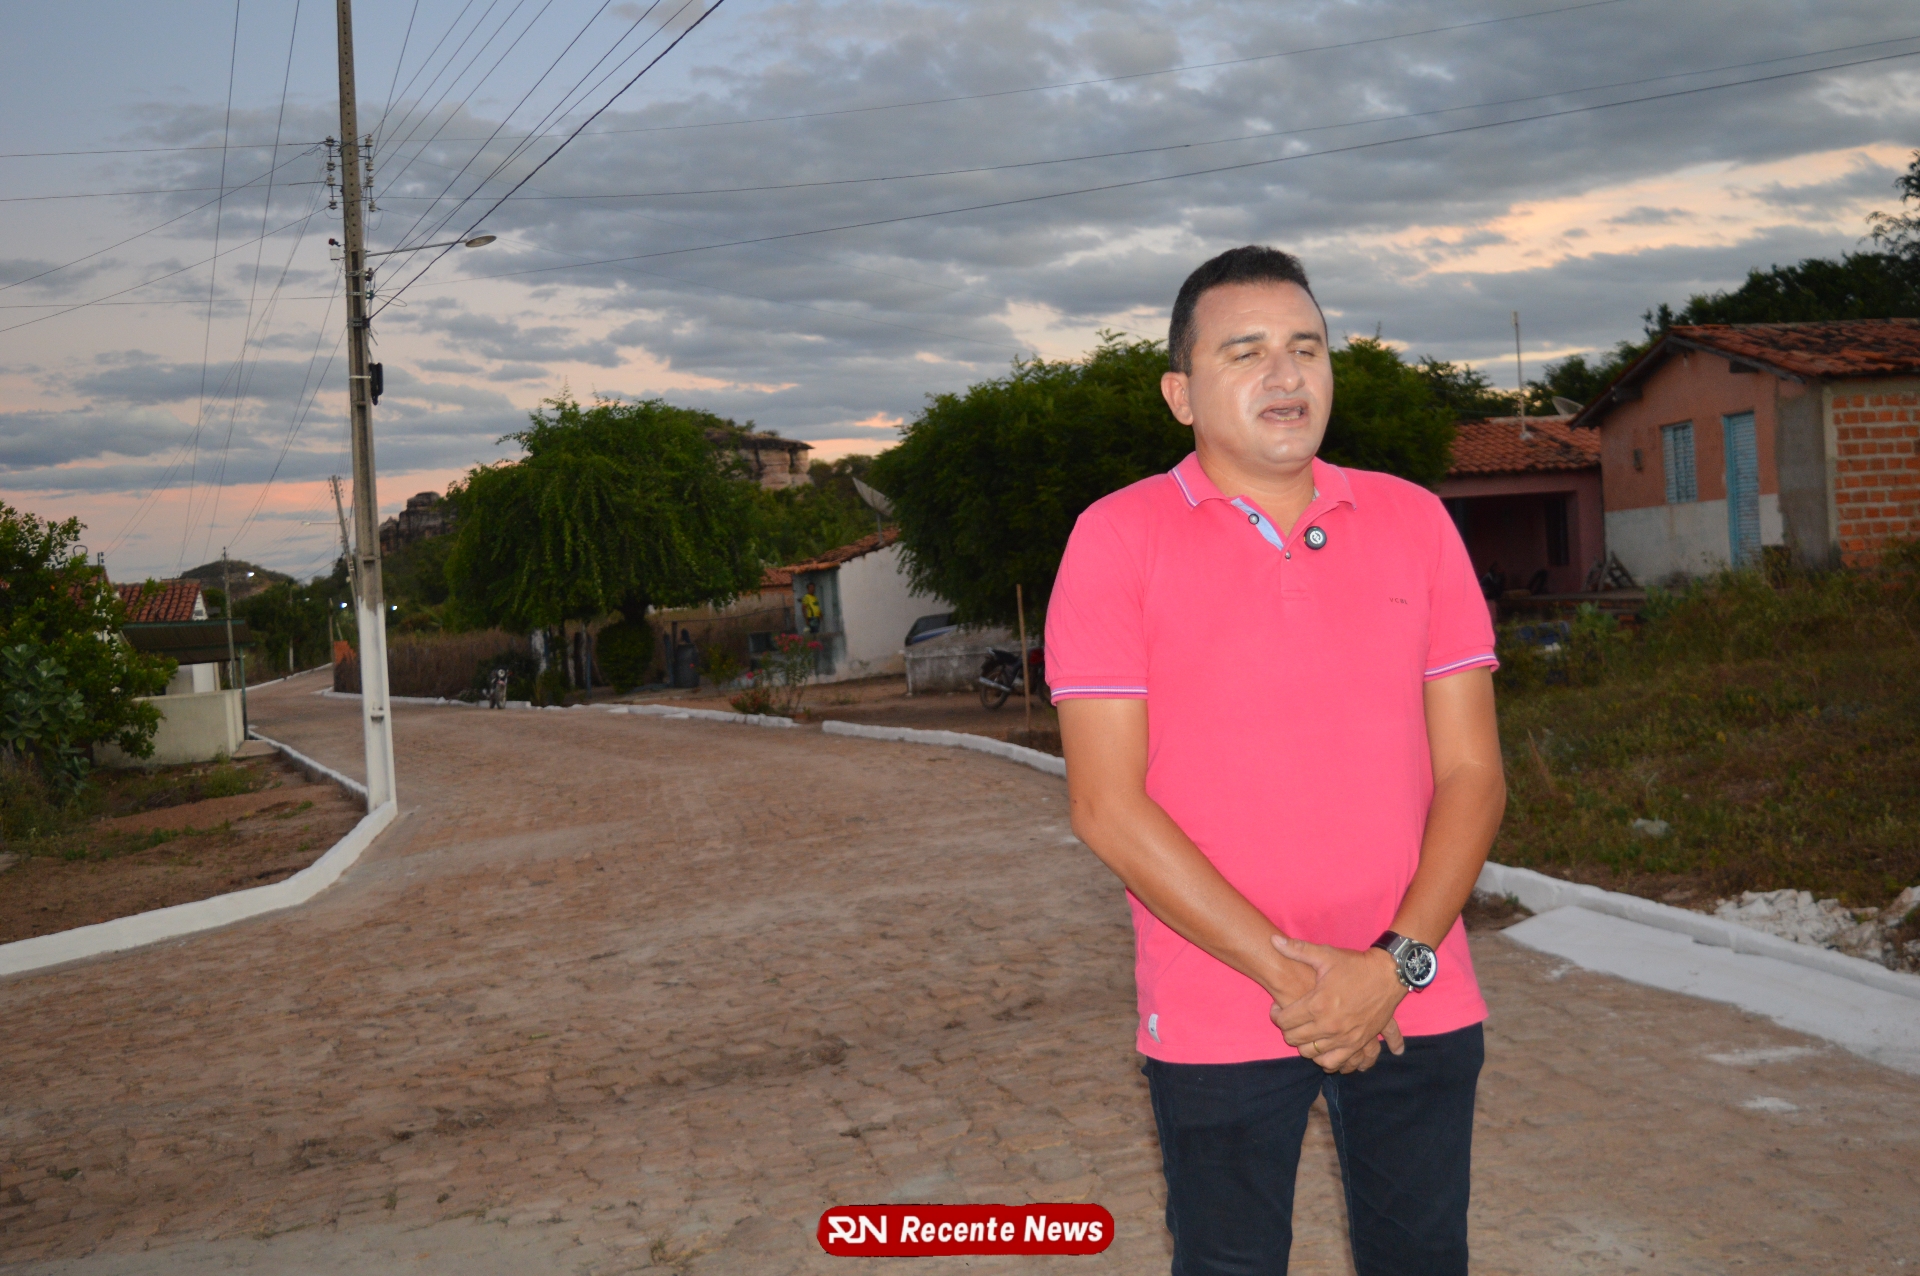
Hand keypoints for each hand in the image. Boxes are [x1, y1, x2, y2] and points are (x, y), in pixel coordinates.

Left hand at [1267, 935, 1407, 1073]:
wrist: (1388, 975)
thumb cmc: (1355, 965)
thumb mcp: (1325, 955)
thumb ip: (1297, 949)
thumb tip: (1274, 940)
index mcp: (1317, 1004)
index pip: (1284, 1021)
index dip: (1276, 1015)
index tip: (1278, 1009)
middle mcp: (1329, 1025)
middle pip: (1294, 1039)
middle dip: (1287, 1031)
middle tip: (1290, 1021)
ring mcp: (1344, 1037)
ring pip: (1312, 1054)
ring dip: (1304, 1046)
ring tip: (1305, 1033)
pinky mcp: (1358, 1044)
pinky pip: (1335, 1062)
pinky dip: (1325, 1059)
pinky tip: (1322, 1048)